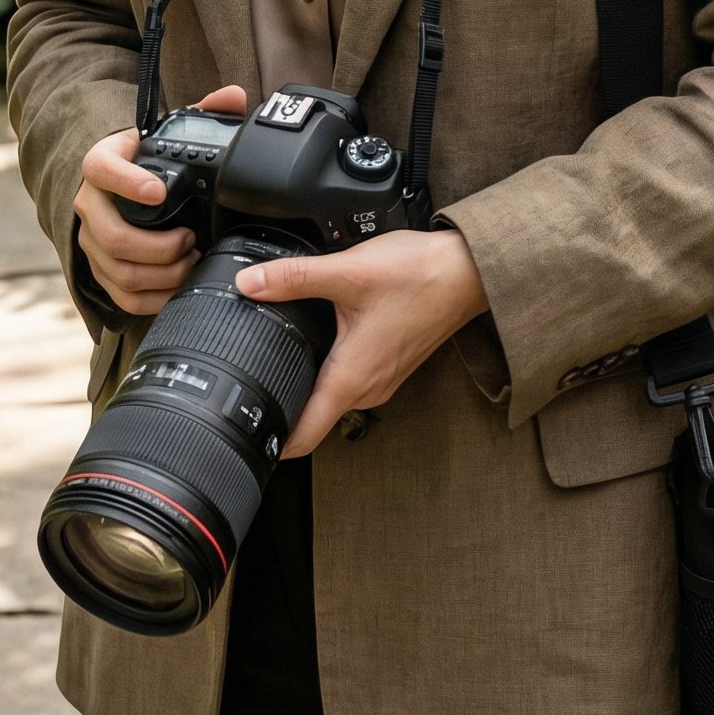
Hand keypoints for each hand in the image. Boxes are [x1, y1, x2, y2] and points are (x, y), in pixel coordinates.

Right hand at [75, 83, 246, 315]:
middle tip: (190, 239)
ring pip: (119, 271)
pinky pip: (122, 296)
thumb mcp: (168, 132)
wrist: (122, 184)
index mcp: (102, 164)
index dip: (128, 183)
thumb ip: (202, 112)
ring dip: (161, 273)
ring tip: (191, 260)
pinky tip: (179, 285)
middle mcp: (89, 204)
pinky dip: (154, 298)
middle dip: (158, 246)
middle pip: (112, 236)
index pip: (102, 169)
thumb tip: (235, 97)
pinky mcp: (101, 271)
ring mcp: (92, 242)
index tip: (161, 193)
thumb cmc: (149, 159)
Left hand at [234, 228, 488, 456]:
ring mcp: (382, 378)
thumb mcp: (348, 272)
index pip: (304, 436)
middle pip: (314, 417)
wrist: (468, 271)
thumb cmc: (419, 277)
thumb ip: (294, 278)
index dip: (272, 443)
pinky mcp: (390, 362)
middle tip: (246, 390)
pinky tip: (321, 338)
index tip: (245, 441)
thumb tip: (250, 283)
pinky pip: (351, 378)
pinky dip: (330, 368)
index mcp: (352, 378)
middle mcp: (367, 388)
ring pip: (332, 395)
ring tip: (277, 361)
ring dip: (308, 384)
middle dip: (282, 407)